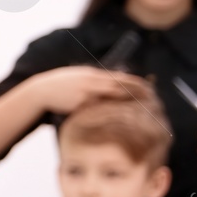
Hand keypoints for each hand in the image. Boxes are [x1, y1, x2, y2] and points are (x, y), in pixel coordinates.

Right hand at [22, 66, 154, 114]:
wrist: (41, 91)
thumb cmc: (63, 84)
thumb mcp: (81, 76)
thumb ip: (98, 79)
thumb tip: (118, 79)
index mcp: (95, 75)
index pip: (122, 78)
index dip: (138, 84)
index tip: (151, 89)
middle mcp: (93, 83)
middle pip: (122, 88)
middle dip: (139, 94)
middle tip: (154, 101)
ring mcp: (86, 96)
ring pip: (113, 101)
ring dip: (128, 105)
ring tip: (143, 112)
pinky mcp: (79, 107)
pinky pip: (99, 113)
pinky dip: (111, 116)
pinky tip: (121, 121)